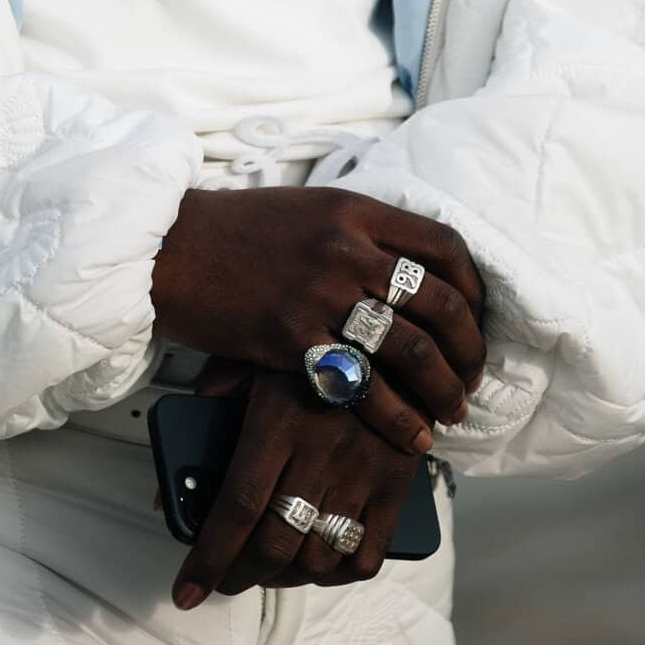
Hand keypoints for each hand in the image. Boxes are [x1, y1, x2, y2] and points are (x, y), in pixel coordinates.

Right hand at [150, 185, 484, 458]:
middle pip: (440, 301)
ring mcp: (321, 294)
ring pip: (412, 349)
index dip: (472, 287)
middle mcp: (348, 248)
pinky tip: (412, 435)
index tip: (475, 317)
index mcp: (355, 210)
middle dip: (469, 347)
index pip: (443, 246)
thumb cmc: (236, 229)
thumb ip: (359, 231)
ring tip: (452, 412)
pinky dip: (397, 417)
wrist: (170, 247)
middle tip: (472, 375)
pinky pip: (364, 386)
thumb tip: (407, 266)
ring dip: (443, 388)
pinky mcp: (293, 338)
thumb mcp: (308, 210)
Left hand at [171, 365, 427, 606]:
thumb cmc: (305, 341)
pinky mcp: (396, 483)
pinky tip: (317, 564)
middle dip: (239, 575)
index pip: (237, 508)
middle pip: (274, 543)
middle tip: (223, 581)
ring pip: (318, 557)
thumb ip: (208, 407)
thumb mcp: (249, 357)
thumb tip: (171, 478)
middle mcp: (320, 454)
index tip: (186, 594)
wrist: (387, 326)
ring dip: (284, 577)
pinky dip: (337, 574)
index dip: (208, 559)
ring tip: (266, 569)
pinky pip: (367, 554)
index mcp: (277, 422)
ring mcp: (363, 472)